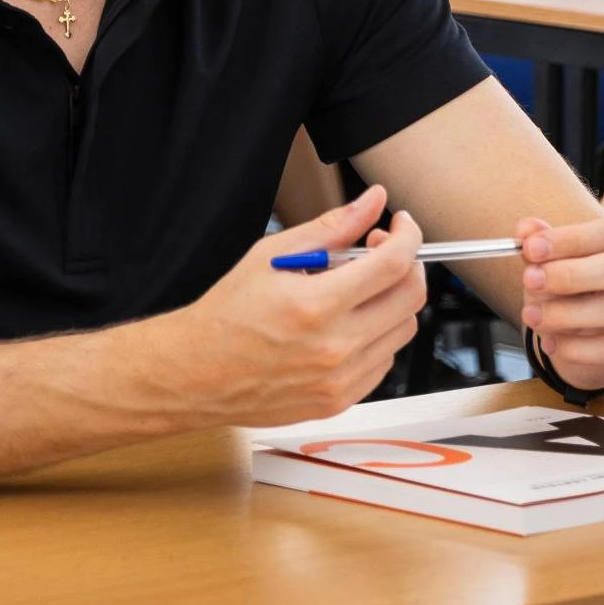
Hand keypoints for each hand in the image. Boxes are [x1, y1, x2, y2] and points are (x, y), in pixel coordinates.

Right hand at [163, 187, 429, 425]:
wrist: (192, 375)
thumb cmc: (225, 317)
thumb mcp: (270, 257)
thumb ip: (331, 228)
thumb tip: (372, 202)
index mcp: (314, 307)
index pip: (395, 264)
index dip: (408, 236)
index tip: (401, 226)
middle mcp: (333, 348)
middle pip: (411, 296)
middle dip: (406, 264)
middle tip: (379, 253)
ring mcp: (338, 381)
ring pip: (403, 328)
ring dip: (392, 300)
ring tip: (356, 290)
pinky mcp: (337, 402)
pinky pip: (384, 361)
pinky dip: (378, 335)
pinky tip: (348, 324)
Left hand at [517, 208, 603, 394]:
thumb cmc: (591, 281)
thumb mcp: (569, 256)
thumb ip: (547, 244)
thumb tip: (525, 229)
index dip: (572, 239)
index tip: (530, 248)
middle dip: (573, 275)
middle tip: (530, 280)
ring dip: (570, 313)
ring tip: (532, 315)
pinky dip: (579, 348)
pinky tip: (550, 343)